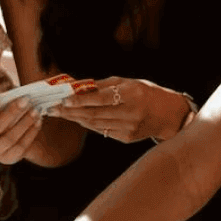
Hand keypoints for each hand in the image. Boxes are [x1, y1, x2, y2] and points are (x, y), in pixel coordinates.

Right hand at [0, 81, 44, 163]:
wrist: (16, 124)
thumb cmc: (3, 107)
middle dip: (11, 114)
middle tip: (25, 100)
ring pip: (9, 139)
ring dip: (25, 123)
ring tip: (35, 110)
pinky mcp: (8, 158)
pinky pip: (20, 147)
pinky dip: (31, 132)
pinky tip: (38, 121)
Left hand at [49, 76, 190, 143]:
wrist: (167, 114)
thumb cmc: (145, 93)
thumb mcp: (127, 82)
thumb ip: (102, 86)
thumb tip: (77, 87)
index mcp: (132, 94)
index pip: (101, 99)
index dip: (80, 101)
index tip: (63, 100)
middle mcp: (131, 113)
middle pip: (94, 114)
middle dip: (71, 112)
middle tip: (53, 109)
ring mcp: (129, 128)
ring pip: (95, 125)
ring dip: (76, 119)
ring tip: (61, 113)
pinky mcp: (127, 138)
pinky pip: (102, 131)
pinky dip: (88, 125)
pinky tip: (78, 119)